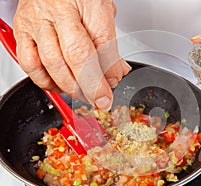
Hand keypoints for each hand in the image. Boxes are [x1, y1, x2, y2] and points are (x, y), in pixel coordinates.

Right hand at [13, 0, 130, 109]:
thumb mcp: (102, 9)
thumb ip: (108, 41)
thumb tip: (115, 73)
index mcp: (86, 1)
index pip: (103, 42)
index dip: (110, 69)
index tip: (114, 82)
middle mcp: (59, 10)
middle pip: (77, 56)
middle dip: (92, 86)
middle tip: (101, 98)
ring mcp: (37, 21)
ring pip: (52, 64)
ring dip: (71, 87)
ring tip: (83, 94)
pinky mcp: (22, 30)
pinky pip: (30, 63)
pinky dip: (45, 81)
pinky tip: (59, 85)